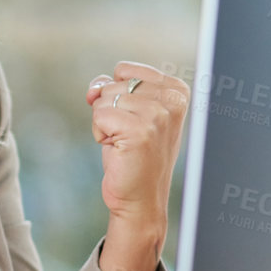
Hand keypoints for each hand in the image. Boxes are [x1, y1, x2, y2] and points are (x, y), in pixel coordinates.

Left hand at [86, 62, 188, 270]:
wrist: (139, 200)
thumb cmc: (132, 155)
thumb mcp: (128, 112)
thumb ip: (112, 87)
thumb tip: (94, 88)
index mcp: (177, 90)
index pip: (124, 69)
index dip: (117, 95)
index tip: (135, 121)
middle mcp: (172, 100)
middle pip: (113, 83)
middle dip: (110, 110)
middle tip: (128, 136)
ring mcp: (158, 115)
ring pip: (103, 98)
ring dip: (104, 123)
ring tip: (124, 144)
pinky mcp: (140, 131)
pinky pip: (98, 115)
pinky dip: (100, 133)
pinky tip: (118, 150)